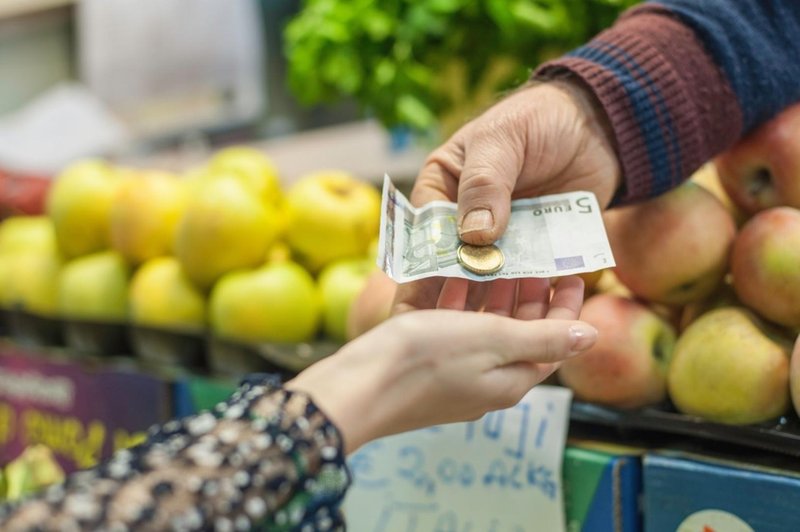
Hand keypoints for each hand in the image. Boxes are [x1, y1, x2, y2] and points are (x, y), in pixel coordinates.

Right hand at [287, 276, 595, 452]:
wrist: (357, 388)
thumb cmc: (427, 363)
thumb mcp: (493, 342)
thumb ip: (541, 337)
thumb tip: (589, 337)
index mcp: (508, 379)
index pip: (551, 341)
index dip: (564, 306)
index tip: (569, 271)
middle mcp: (483, 377)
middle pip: (516, 330)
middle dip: (525, 290)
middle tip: (532, 251)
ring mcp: (451, 368)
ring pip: (480, 322)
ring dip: (489, 288)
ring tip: (495, 251)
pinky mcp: (422, 356)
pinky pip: (448, 321)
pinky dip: (455, 296)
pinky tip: (452, 269)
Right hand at [395, 79, 619, 312]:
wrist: (596, 122)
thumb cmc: (536, 119)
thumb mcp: (502, 142)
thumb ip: (485, 184)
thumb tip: (474, 236)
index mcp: (441, 190)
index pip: (424, 236)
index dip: (424, 271)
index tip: (424, 305)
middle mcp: (465, 220)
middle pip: (454, 266)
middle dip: (460, 295)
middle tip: (465, 329)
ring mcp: (501, 238)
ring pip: (492, 278)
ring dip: (498, 299)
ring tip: (502, 326)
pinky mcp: (534, 248)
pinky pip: (529, 276)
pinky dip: (532, 292)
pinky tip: (538, 313)